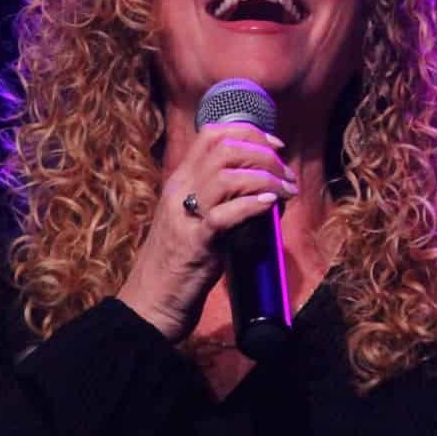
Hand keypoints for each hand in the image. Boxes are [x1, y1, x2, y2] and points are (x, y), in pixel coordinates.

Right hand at [116, 121, 299, 342]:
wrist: (150, 303)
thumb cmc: (178, 265)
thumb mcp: (195, 221)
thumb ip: (220, 201)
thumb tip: (264, 191)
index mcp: (179, 182)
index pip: (210, 135)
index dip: (248, 131)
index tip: (276, 145)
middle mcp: (179, 192)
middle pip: (223, 149)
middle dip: (263, 153)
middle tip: (286, 173)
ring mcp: (185, 217)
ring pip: (225, 175)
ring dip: (264, 177)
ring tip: (286, 190)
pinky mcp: (195, 245)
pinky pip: (224, 214)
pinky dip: (251, 204)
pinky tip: (269, 204)